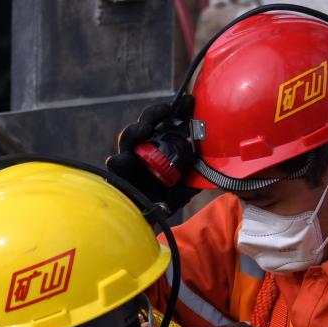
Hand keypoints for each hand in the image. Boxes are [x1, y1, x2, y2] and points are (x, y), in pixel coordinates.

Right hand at [105, 95, 200, 213]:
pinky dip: (118, 162)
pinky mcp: (117, 175)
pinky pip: (116, 165)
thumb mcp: (182, 189)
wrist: (145, 224)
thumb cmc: (161, 204)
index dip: (176, 112)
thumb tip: (211, 164)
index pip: (165, 125)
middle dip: (154, 114)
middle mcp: (143, 151)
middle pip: (146, 125)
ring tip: (144, 129)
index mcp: (158, 149)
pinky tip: (122, 160)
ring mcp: (129, 161)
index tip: (188, 102)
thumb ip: (193, 177)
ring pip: (128, 139)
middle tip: (165, 111)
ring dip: (136, 130)